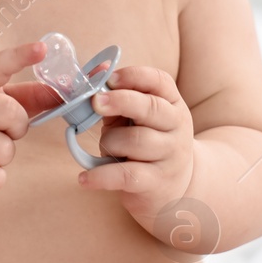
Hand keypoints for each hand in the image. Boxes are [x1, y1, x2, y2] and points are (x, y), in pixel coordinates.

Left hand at [78, 65, 194, 215]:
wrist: (175, 187)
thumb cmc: (147, 145)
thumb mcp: (137, 119)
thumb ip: (116, 100)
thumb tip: (94, 75)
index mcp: (172, 104)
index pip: (159, 81)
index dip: (134, 76)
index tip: (109, 78)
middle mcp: (176, 127)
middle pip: (150, 108)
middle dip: (120, 101)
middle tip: (95, 102)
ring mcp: (170, 155)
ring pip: (135, 140)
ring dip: (110, 142)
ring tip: (106, 148)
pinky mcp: (156, 182)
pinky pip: (125, 175)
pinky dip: (101, 176)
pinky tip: (85, 178)